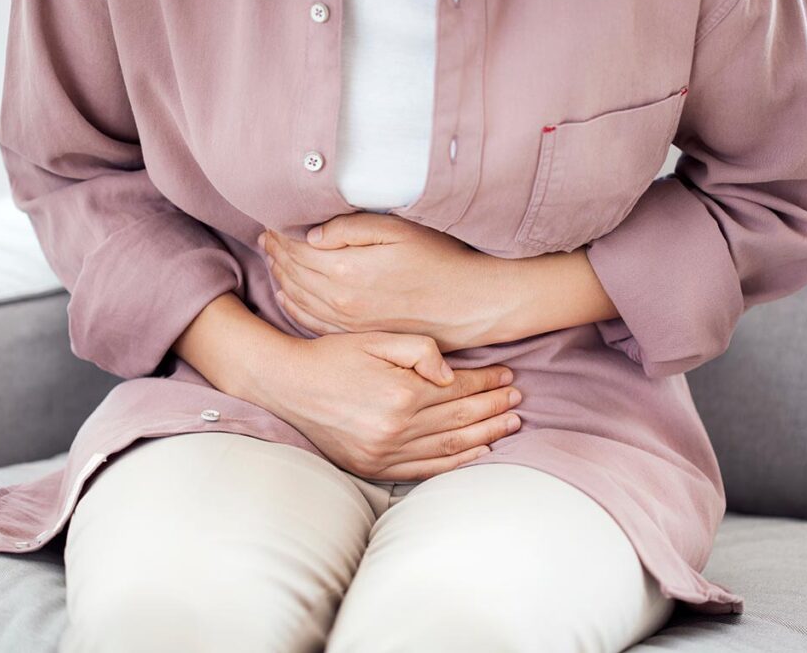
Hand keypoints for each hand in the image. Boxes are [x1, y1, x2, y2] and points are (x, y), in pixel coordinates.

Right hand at [254, 330, 523, 481]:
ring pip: (450, 446)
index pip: (458, 389)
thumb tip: (451, 373)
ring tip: (510, 425)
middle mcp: (397, 428)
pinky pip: (425, 469)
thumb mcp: (375, 338)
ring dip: (485, 435)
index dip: (487, 382)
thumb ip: (419, 349)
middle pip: (460, 419)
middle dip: (494, 408)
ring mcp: (385, 452)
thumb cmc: (332, 355)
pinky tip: (478, 454)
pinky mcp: (374, 467)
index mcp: (401, 393)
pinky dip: (455, 463)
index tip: (507, 377)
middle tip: (518, 401)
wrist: (287, 385)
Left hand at [258, 213, 510, 351]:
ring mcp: (348, 321)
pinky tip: (286, 295)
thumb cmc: (442, 260)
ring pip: (298, 297)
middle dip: (275, 252)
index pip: (297, 248)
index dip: (281, 233)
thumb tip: (311, 234)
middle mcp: (341, 300)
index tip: (271, 219)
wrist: (471, 304)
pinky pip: (312, 322)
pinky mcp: (358, 334)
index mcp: (347, 270)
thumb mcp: (400, 230)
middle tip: (264, 235)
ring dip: (281, 276)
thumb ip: (351, 229)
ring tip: (272, 257)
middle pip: (293, 273)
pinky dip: (293, 307)